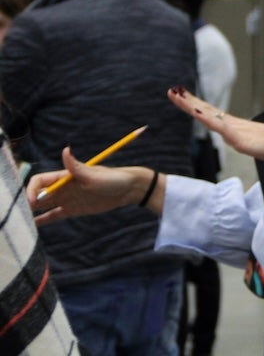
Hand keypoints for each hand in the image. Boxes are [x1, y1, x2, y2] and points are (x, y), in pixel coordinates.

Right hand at [26, 147, 156, 224]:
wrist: (129, 190)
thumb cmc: (113, 178)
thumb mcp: (94, 174)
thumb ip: (76, 167)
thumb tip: (65, 150)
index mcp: (64, 176)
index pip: (39, 181)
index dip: (31, 190)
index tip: (32, 201)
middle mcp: (62, 187)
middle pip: (38, 194)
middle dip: (28, 202)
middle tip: (21, 215)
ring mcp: (67, 199)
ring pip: (44, 205)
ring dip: (33, 212)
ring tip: (23, 223)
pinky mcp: (73, 210)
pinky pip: (54, 215)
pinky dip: (43, 220)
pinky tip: (34, 226)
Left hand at [167, 86, 263, 169]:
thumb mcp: (253, 145)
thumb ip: (243, 141)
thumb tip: (236, 141)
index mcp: (234, 126)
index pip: (211, 114)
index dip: (197, 106)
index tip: (184, 98)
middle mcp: (231, 123)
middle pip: (205, 110)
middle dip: (188, 100)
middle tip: (172, 90)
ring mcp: (233, 128)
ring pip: (206, 113)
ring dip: (190, 104)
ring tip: (176, 94)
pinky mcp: (236, 135)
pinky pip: (216, 124)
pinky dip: (203, 116)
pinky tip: (194, 110)